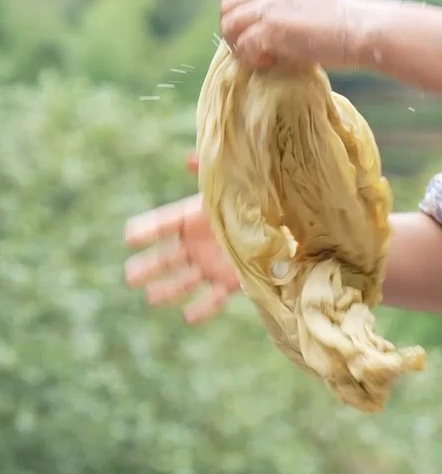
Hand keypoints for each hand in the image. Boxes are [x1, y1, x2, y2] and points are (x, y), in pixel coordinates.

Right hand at [123, 154, 239, 324]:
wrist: (279, 225)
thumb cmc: (250, 201)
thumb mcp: (229, 185)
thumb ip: (208, 172)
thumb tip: (190, 157)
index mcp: (192, 219)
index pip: (164, 224)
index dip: (148, 229)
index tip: (129, 236)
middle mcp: (197, 244)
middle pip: (168, 257)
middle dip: (150, 267)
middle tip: (130, 276)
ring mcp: (211, 264)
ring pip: (185, 279)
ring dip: (168, 289)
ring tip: (151, 298)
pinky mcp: (229, 282)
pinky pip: (213, 298)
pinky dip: (202, 308)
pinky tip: (188, 316)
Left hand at [219, 0, 364, 68]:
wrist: (364, 29)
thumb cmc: (346, 23)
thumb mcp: (309, 0)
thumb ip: (285, 4)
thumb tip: (266, 29)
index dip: (230, 1)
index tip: (244, 22)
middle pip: (226, 6)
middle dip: (233, 31)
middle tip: (252, 50)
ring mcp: (270, 6)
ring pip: (229, 25)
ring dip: (239, 46)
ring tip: (262, 58)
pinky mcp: (273, 29)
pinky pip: (243, 46)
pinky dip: (251, 59)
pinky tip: (271, 64)